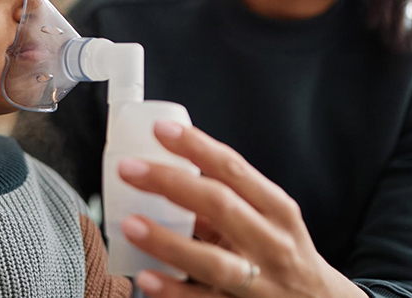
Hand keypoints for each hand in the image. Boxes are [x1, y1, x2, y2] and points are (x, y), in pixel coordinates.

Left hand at [117, 121, 366, 297]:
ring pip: (212, 261)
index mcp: (277, 209)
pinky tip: (146, 277)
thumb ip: (224, 201)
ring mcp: (258, 282)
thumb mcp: (267, 221)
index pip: (234, 169)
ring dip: (167, 242)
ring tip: (130, 224)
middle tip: (129, 169)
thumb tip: (166, 174)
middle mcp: (271, 243)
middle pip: (220, 206)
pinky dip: (173, 290)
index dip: (196, 147)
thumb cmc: (282, 253)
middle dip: (171, 183)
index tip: (160, 130)